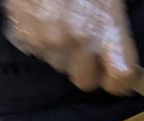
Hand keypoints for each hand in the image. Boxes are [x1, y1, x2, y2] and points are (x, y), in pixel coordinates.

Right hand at [2, 0, 137, 94]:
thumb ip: (115, 28)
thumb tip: (119, 58)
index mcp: (105, 29)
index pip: (120, 79)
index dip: (120, 81)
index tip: (119, 77)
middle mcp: (77, 42)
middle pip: (85, 81)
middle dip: (88, 69)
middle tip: (87, 45)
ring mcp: (47, 43)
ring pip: (60, 66)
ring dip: (64, 52)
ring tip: (62, 21)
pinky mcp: (24, 39)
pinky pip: (38, 51)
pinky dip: (42, 40)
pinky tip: (46, 16)